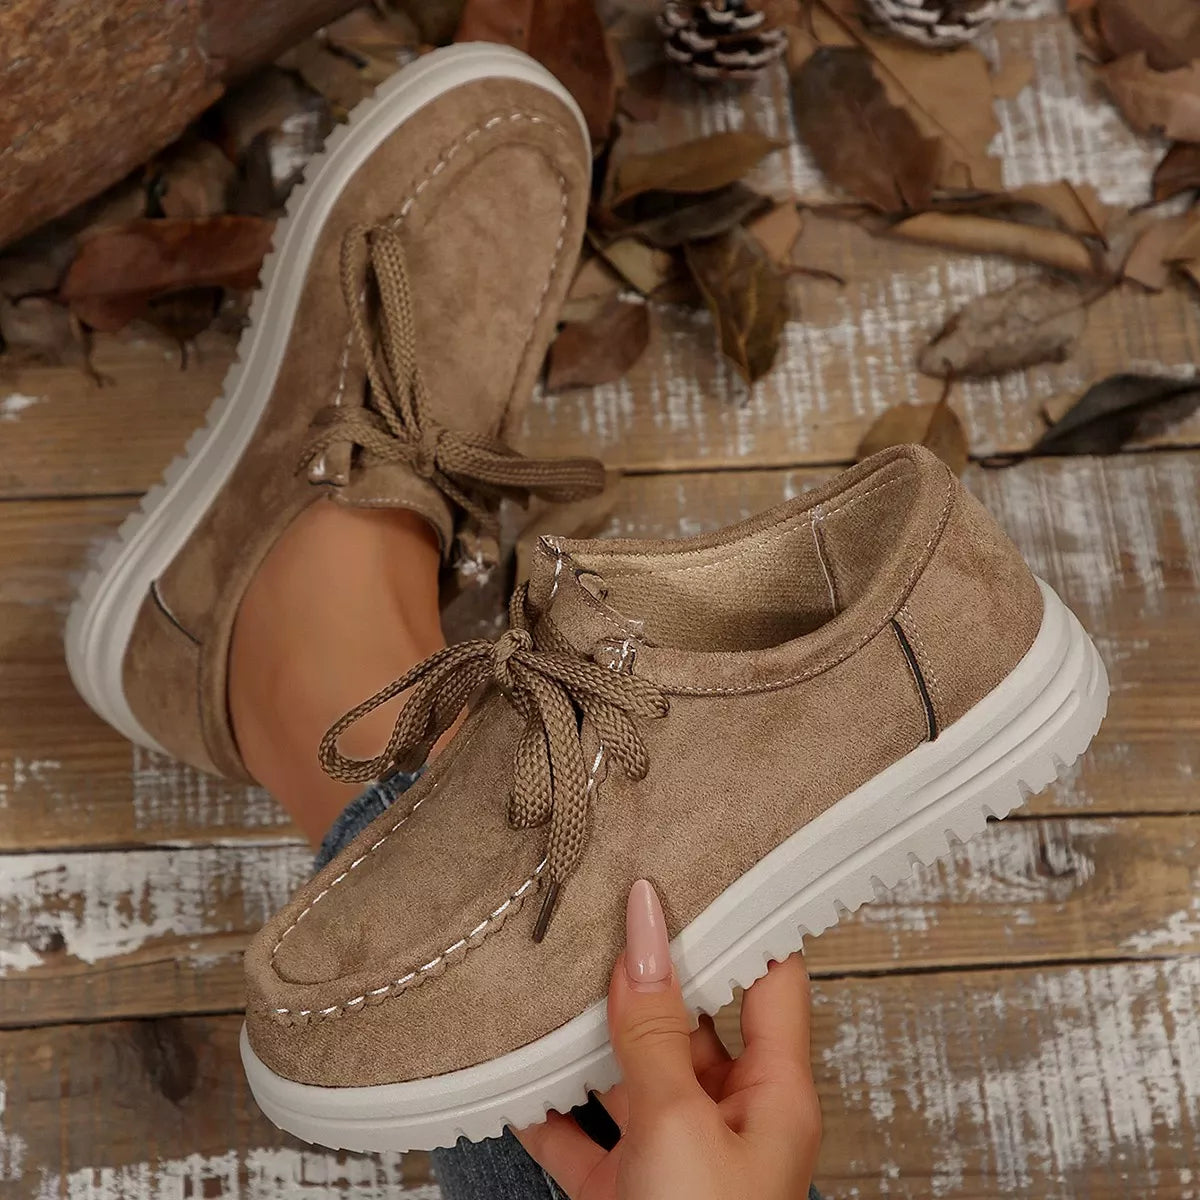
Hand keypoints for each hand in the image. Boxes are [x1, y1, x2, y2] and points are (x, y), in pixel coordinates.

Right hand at [516, 880, 820, 1199]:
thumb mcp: (679, 1125)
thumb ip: (655, 1032)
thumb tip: (644, 935)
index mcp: (776, 1096)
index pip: (770, 982)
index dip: (739, 924)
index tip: (698, 870)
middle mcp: (731, 1120)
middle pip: (693, 1023)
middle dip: (648, 973)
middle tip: (609, 909)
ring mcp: (676, 1155)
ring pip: (633, 1075)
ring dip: (591, 1038)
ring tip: (554, 975)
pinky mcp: (626, 1191)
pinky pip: (584, 1134)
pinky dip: (549, 1108)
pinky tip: (514, 1075)